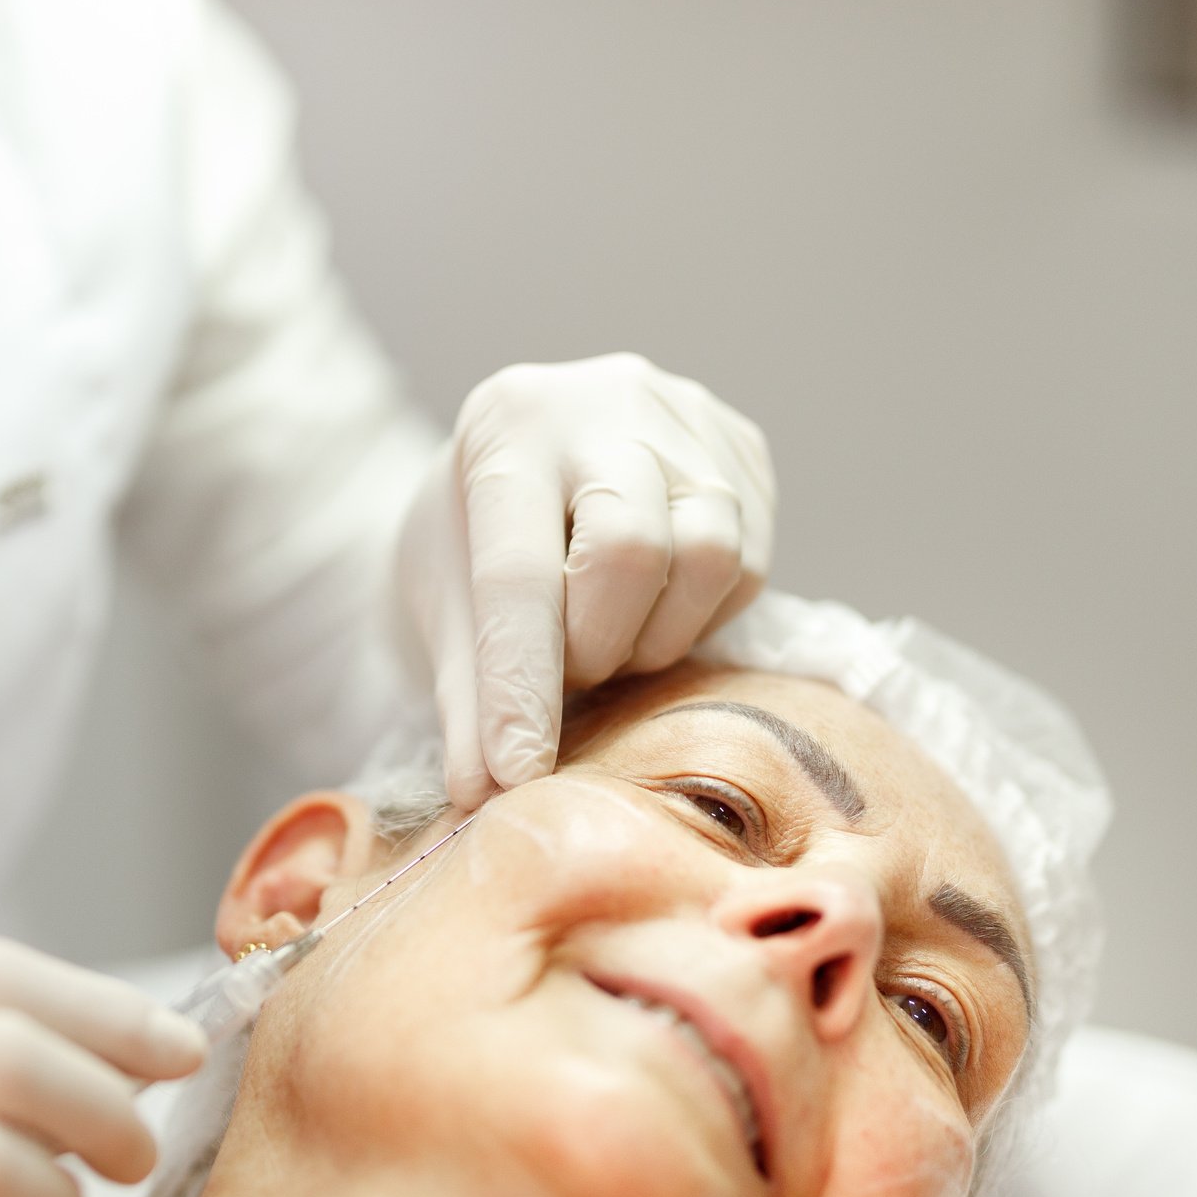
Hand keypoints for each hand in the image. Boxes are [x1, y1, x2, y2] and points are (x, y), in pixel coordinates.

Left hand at [397, 353, 774, 805]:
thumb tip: (483, 796)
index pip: (518, 570)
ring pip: (707, 555)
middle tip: (570, 674)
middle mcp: (603, 400)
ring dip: (655, 636)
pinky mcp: (746, 449)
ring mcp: (686, 417)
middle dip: (596, 644)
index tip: (516, 778)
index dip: (519, 687)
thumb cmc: (473, 545)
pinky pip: (749, 564)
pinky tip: (654, 609)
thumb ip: (466, 701)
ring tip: (609, 643)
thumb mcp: (447, 612)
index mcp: (507, 424)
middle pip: (629, 548)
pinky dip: (699, 615)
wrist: (526, 475)